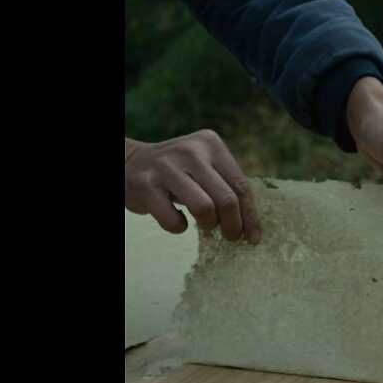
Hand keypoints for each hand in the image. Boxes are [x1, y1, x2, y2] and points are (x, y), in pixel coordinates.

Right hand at [125, 130, 261, 243]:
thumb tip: (251, 225)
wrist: (129, 163)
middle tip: (230, 237)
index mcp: (210, 144)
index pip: (241, 185)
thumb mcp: (203, 165)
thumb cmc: (177, 171)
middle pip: (227, 199)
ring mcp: (167, 168)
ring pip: (204, 209)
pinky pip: (174, 221)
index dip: (251, 216)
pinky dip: (179, 228)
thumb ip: (225, 185)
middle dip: (233, 226)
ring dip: (208, 226)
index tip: (253, 238)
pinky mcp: (147, 186)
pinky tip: (177, 220)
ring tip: (205, 226)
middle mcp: (191, 151)